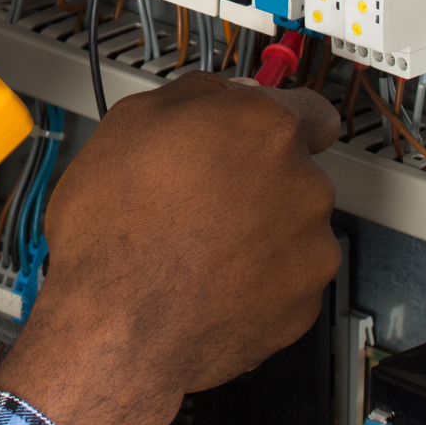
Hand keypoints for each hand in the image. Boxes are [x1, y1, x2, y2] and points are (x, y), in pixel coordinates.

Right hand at [0, 72, 339, 424]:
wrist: (119, 329)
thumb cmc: (115, 232)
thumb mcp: (128, 125)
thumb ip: (192, 96)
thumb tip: (216, 95)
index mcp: (263, 128)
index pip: (310, 109)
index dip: (275, 121)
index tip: (258, 135)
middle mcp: (302, 183)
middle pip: (295, 170)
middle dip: (257, 178)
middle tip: (201, 195)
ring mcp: (310, 247)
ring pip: (291, 225)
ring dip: (259, 229)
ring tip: (197, 245)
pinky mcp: (303, 302)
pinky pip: (287, 278)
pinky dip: (259, 278)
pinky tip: (210, 279)